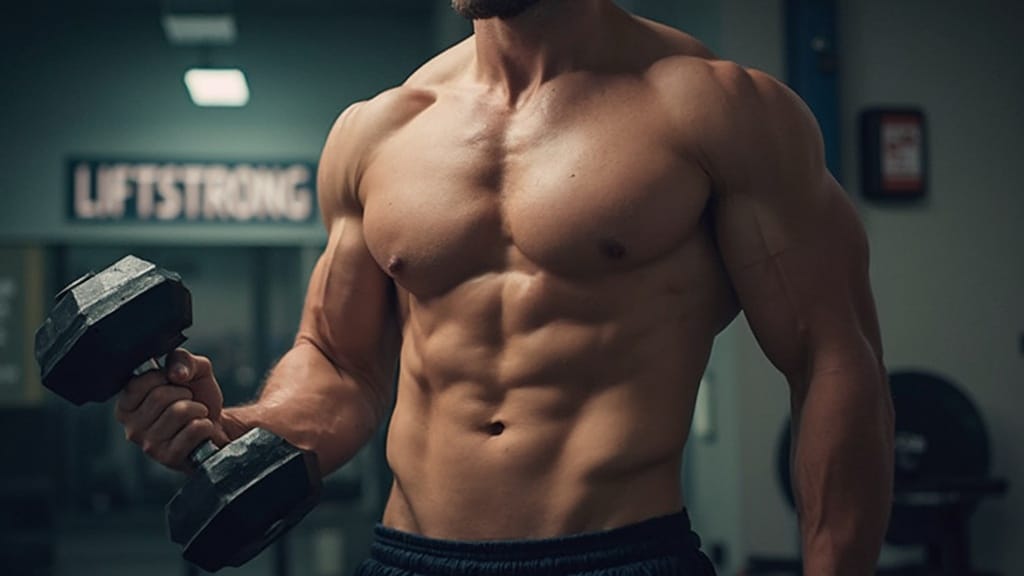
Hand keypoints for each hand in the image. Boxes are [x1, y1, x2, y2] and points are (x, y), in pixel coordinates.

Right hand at [115, 349, 230, 471]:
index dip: (164, 377)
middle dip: (185, 393)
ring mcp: (148, 445)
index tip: (172, 383)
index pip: (139, 382)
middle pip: (159, 396)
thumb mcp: (192, 369)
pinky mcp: (168, 457)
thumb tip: (177, 373)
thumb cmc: (198, 397)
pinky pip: (194, 430)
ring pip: (179, 412)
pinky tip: (202, 428)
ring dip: (197, 408)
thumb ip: (181, 359)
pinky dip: (206, 424)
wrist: (217, 425)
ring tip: (196, 414)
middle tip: (189, 401)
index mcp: (128, 405)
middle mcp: (131, 427)